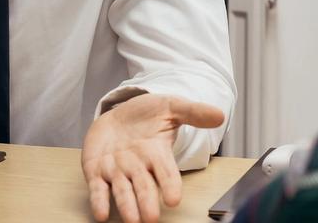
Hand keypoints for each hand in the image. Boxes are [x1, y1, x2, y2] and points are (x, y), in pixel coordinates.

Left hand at [81, 94, 224, 222]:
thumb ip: (193, 112)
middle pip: (144, 187)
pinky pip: (98, 189)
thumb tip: (220, 115)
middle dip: (147, 202)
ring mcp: (117, 171)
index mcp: (157, 153)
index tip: (174, 199)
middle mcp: (138, 167)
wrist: (119, 115)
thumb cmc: (148, 114)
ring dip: (126, 207)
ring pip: (122, 192)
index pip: (167, 172)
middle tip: (151, 219)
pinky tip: (100, 214)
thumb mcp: (171, 106)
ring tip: (131, 221)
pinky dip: (98, 201)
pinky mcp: (97, 171)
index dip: (170, 185)